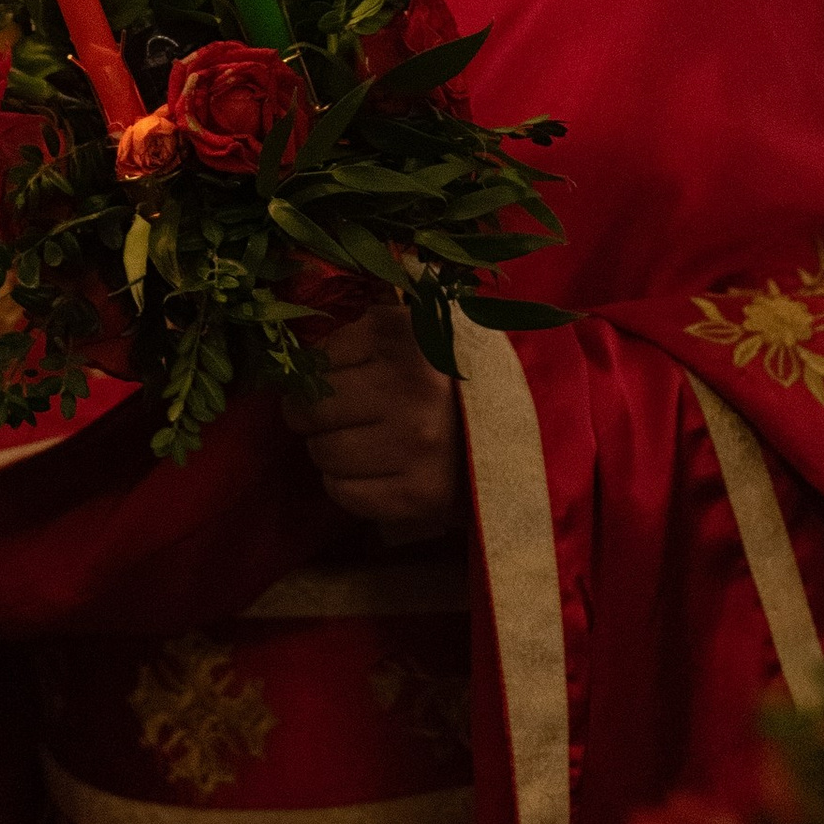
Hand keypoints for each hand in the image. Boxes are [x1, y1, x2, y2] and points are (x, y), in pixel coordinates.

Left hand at [285, 307, 463, 543]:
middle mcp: (409, 387)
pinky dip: (347, 485)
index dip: (317, 375)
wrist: (526, 438)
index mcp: (405, 336)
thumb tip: (296, 359)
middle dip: (311, 415)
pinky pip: (344, 492)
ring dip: (331, 451)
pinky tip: (374, 472)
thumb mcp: (421, 330)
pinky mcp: (419, 493)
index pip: (317, 361)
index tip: (335, 382)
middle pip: (310, 409)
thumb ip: (364, 331)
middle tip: (332, 418)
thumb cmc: (458, 380)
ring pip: (323, 452)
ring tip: (362, 444)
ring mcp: (415, 443)